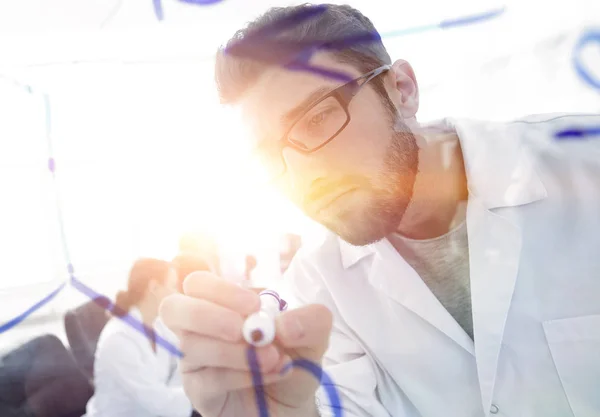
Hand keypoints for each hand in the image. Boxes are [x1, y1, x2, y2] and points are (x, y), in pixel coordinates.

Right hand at [160, 271, 332, 416]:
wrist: (293, 405)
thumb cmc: (293, 361)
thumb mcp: (314, 337)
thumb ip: (310, 321)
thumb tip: (283, 324)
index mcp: (223, 305)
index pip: (199, 284)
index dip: (220, 290)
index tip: (253, 305)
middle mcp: (201, 329)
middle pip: (173, 308)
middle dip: (206, 315)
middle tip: (241, 330)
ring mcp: (195, 361)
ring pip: (191, 346)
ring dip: (235, 352)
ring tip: (273, 358)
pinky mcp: (198, 391)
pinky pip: (206, 379)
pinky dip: (241, 375)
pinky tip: (270, 374)